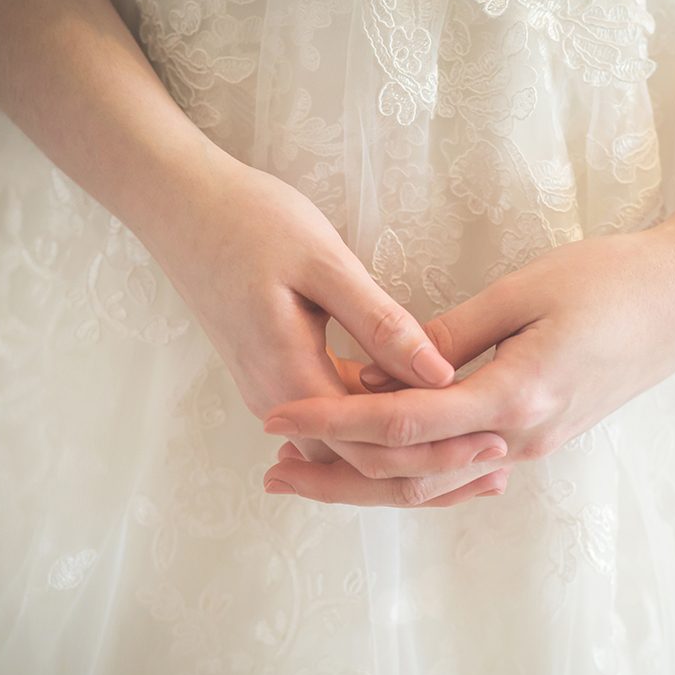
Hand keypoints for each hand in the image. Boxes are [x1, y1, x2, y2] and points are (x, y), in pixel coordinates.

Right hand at [146, 150, 497, 468]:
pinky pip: (332, 421)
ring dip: (405, 456)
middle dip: (428, 469)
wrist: (178, 205)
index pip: (371, 446)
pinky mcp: (274, 373)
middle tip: (496, 466)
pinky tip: (421, 416)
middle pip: (359, 462)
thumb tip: (440, 374)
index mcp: (291, 375)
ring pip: (345, 448)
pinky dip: (379, 427)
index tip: (495, 445)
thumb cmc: (249, 221)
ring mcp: (271, 389)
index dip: (436, 454)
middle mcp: (277, 398)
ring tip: (472, 449)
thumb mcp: (322, 263)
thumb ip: (379, 323)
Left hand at [262, 226, 674, 504]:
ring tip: (312, 469)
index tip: (274, 415)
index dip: (332, 420)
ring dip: (371, 478)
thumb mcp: (525, 290)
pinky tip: (384, 460)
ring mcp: (536, 441)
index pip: (401, 424)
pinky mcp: (543, 432)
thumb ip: (452, 332)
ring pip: (436, 481)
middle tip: (274, 468)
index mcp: (514, 396)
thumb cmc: (615, 280)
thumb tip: (388, 364)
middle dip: (337, 474)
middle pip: (410, 475)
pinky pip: (465, 467)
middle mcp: (522, 435)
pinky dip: (416, 469)